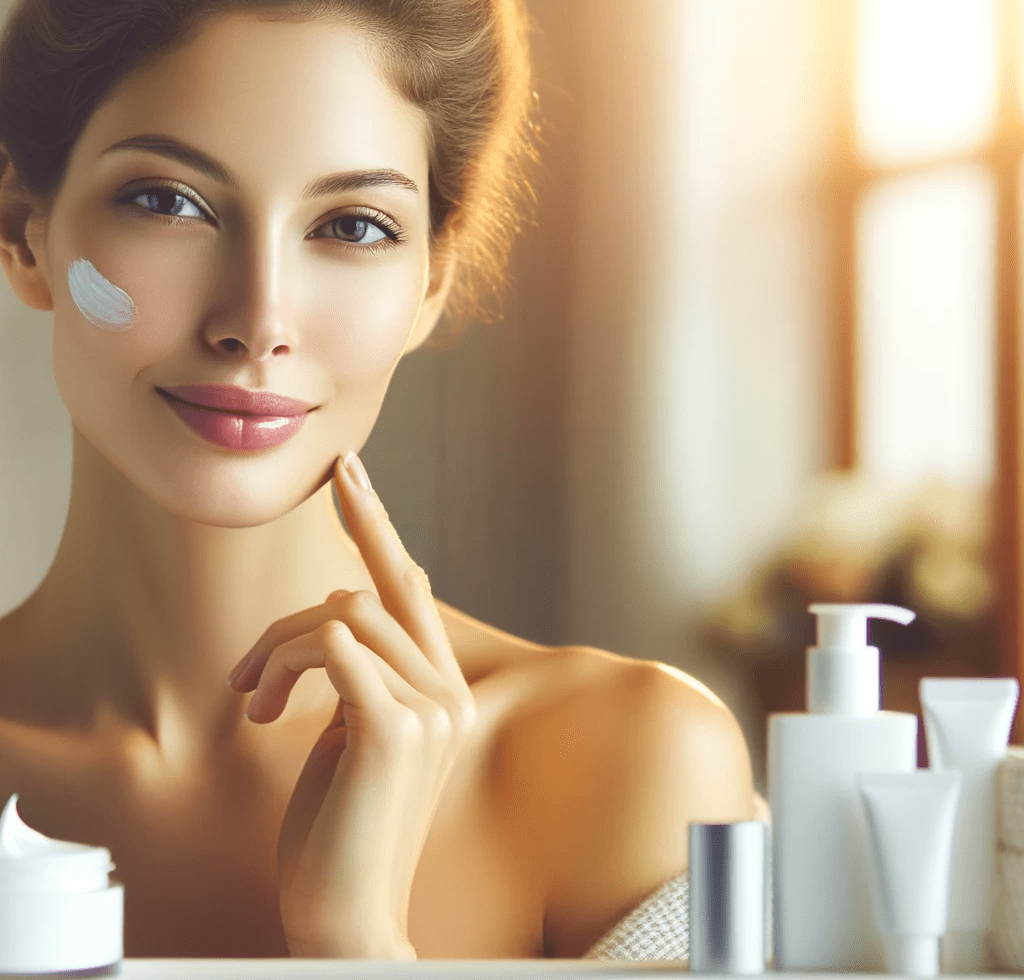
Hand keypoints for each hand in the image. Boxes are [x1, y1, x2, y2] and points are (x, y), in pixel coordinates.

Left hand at [227, 452, 477, 957]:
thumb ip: (361, 673)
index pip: (410, 586)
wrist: (346, 914)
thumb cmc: (342, 827)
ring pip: (342, 612)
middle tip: (246, 676)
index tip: (345, 473)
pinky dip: (285, 665)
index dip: (376, 523)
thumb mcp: (352, 735)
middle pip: (372, 588)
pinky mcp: (395, 727)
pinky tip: (264, 708)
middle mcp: (449, 690)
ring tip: (253, 703)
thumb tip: (337, 615)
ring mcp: (430, 707)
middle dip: (291, 619)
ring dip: (277, 650)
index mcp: (442, 688)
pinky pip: (333, 646)